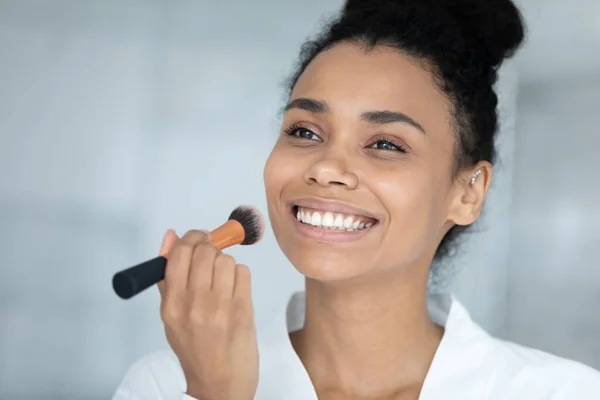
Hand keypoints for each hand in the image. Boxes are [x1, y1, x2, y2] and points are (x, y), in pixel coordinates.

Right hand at [157, 229, 258, 399]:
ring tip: (223, 283)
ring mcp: (219, 307)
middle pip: (205, 251)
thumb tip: (171, 236)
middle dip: (210, 248)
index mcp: (171, 304)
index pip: (179, 253)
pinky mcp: (243, 309)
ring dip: (226, 264)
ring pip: (226, 259)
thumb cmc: (194, 347)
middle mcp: (193, 303)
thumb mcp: (171, 315)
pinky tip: (235, 291)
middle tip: (211, 258)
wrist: (218, 383)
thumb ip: (168, 275)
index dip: (191, 238)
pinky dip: (240, 276)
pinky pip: (243, 272)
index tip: (198, 237)